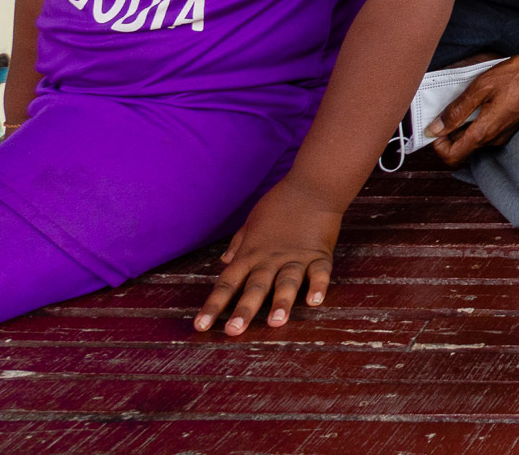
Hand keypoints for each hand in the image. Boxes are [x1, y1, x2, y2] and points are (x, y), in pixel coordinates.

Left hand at [195, 180, 340, 334]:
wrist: (311, 186)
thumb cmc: (279, 203)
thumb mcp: (251, 222)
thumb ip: (238, 243)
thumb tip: (225, 261)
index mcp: (251, 253)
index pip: (227, 283)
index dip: (213, 305)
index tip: (199, 326)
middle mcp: (270, 259)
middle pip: (255, 288)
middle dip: (244, 310)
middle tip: (234, 331)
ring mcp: (296, 257)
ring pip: (286, 282)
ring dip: (281, 302)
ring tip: (276, 322)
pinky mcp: (319, 254)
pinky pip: (319, 272)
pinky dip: (318, 286)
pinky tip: (314, 301)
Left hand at [429, 46, 518, 165]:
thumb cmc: (518, 76)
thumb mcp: (481, 87)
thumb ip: (457, 110)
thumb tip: (436, 128)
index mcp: (485, 132)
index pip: (452, 156)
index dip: (438, 145)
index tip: (435, 126)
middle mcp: (494, 139)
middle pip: (461, 149)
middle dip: (448, 135)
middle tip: (445, 111)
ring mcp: (504, 135)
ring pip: (473, 140)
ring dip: (463, 126)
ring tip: (463, 102)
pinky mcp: (510, 127)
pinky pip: (486, 132)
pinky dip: (476, 122)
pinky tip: (479, 101)